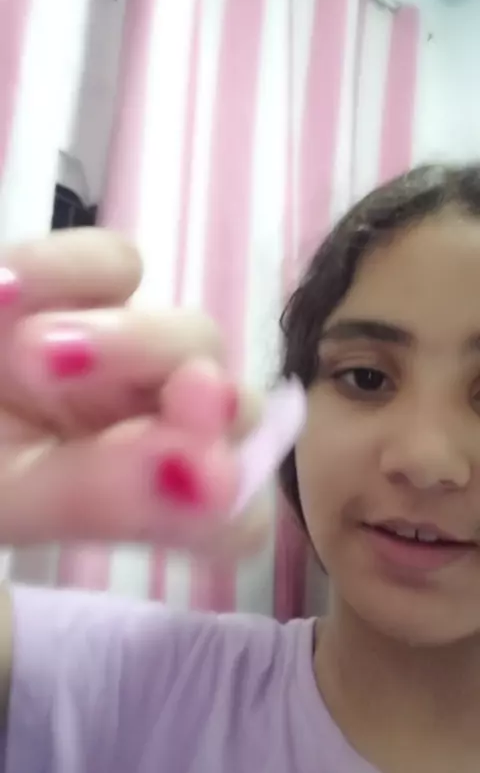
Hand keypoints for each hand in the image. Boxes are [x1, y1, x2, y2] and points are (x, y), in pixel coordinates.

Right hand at [0, 229, 266, 556]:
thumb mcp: (10, 498)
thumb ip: (100, 501)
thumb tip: (208, 479)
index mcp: (134, 497)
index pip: (228, 509)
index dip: (224, 492)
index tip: (197, 479)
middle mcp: (144, 427)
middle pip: (227, 407)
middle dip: (193, 408)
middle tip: (175, 402)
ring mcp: (119, 353)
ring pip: (186, 334)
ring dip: (128, 345)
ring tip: (38, 355)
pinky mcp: (78, 285)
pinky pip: (112, 263)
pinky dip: (68, 272)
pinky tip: (9, 294)